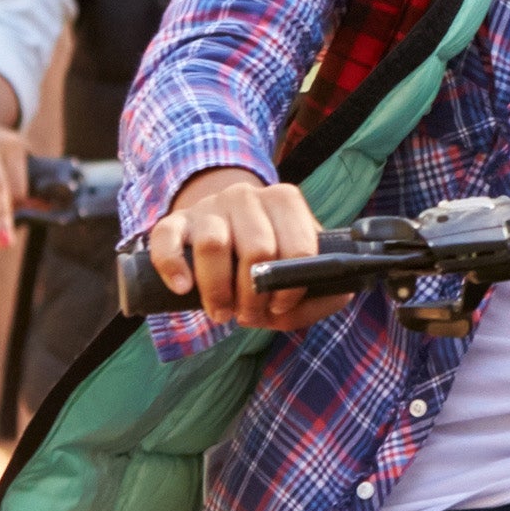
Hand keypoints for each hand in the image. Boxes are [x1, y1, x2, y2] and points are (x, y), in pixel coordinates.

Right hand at [146, 168, 328, 330]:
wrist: (219, 230)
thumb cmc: (263, 260)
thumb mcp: (294, 272)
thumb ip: (320, 289)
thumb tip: (342, 291)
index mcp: (285, 201)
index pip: (298, 246)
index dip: (290, 287)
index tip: (281, 306)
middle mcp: (247, 196)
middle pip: (257, 248)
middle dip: (253, 294)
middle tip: (248, 314)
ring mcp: (209, 206)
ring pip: (213, 245)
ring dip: (217, 290)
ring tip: (221, 311)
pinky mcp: (174, 220)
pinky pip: (167, 240)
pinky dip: (173, 267)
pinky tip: (183, 289)